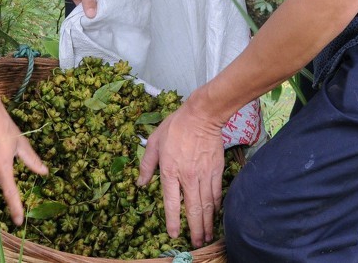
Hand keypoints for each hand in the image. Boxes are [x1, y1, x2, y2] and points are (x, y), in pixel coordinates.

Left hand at [138, 102, 224, 246]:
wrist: (202, 115)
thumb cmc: (175, 127)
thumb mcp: (154, 142)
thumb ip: (146, 164)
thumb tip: (140, 183)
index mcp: (170, 171)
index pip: (171, 202)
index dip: (172, 221)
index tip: (173, 234)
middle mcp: (187, 177)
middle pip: (193, 209)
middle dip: (195, 229)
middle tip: (196, 243)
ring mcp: (204, 174)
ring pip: (207, 205)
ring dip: (207, 223)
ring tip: (207, 236)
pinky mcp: (216, 170)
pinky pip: (217, 193)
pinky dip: (216, 206)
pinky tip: (215, 214)